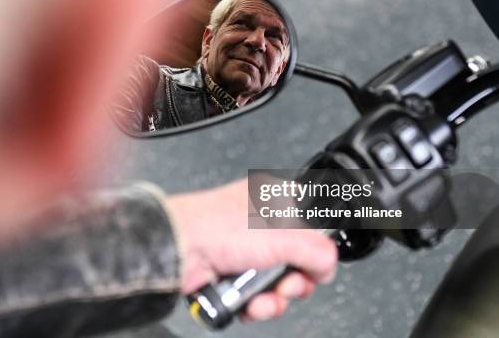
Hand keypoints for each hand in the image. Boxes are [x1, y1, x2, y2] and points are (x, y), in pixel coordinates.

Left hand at [165, 178, 337, 321]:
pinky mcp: (231, 275)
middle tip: (288, 282)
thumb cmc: (215, 227)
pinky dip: (256, 305)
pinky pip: (256, 295)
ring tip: (264, 296)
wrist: (177, 252)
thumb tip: (329, 267)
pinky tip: (249, 303)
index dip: (316, 246)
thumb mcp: (280, 236)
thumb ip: (316, 251)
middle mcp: (258, 225)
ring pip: (276, 283)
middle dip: (295, 280)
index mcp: (271, 201)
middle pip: (296, 260)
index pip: (308, 223)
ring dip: (274, 298)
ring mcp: (244, 251)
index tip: (316, 261)